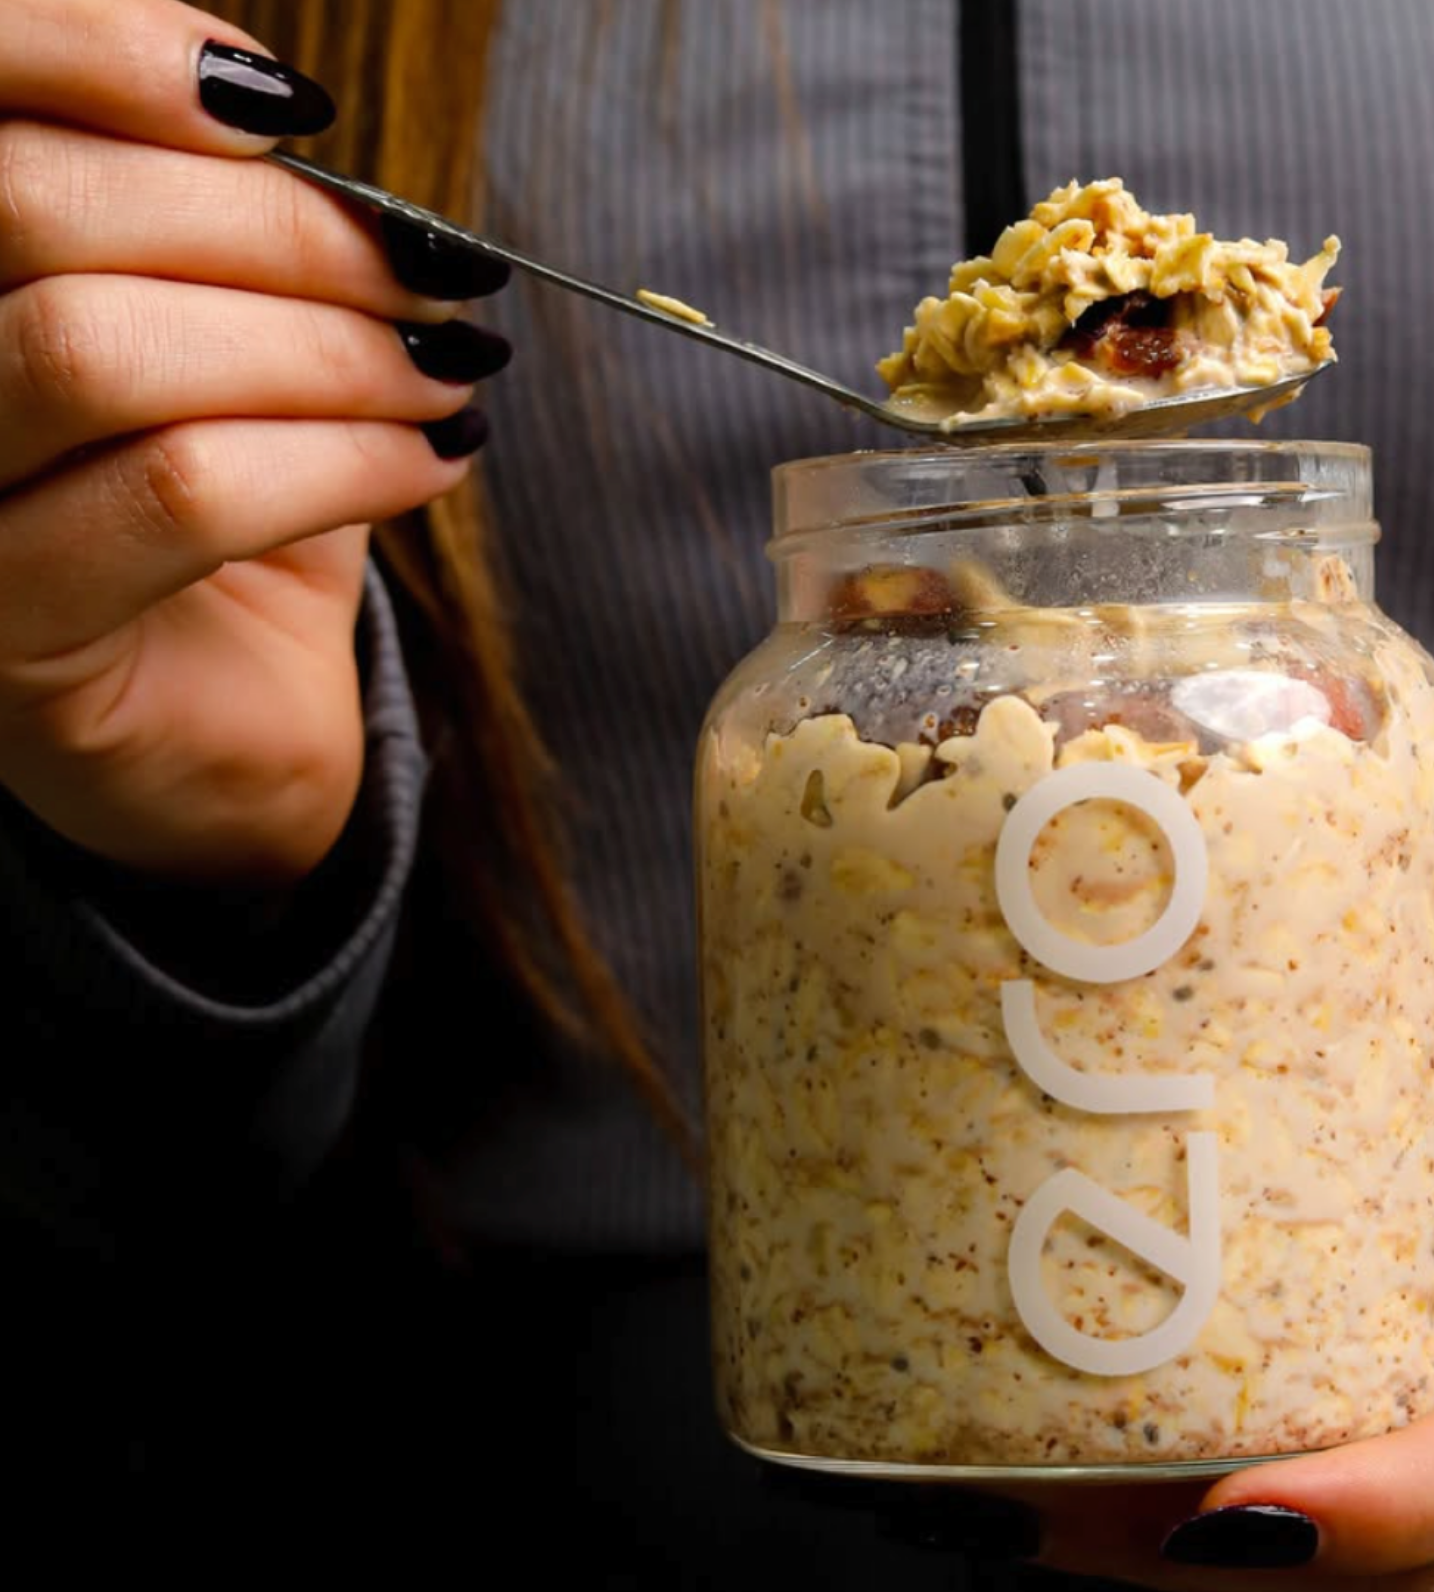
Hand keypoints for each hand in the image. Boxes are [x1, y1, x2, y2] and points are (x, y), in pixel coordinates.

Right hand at [0, 0, 502, 884]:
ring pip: (102, 351)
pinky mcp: (8, 634)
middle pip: (40, 210)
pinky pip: (183, 493)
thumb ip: (218, 227)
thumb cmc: (218, 526)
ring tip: (448, 367)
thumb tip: (295, 112)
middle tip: (435, 271)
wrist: (227, 740)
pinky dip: (341, 458)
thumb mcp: (223, 346)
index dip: (106, 48)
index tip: (290, 105)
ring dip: (322, 347)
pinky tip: (436, 461)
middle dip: (279, 227)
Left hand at [1032, 920, 1433, 1591]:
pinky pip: (1404, 1577)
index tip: (1230, 1509)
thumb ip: (1374, 994)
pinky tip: (1122, 1522)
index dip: (1400, 1492)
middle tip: (1041, 1515)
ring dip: (1217, 1577)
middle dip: (1238, 1556)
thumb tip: (1135, 954)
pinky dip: (1261, 1564)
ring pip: (1413, 1588)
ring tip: (1036, 1522)